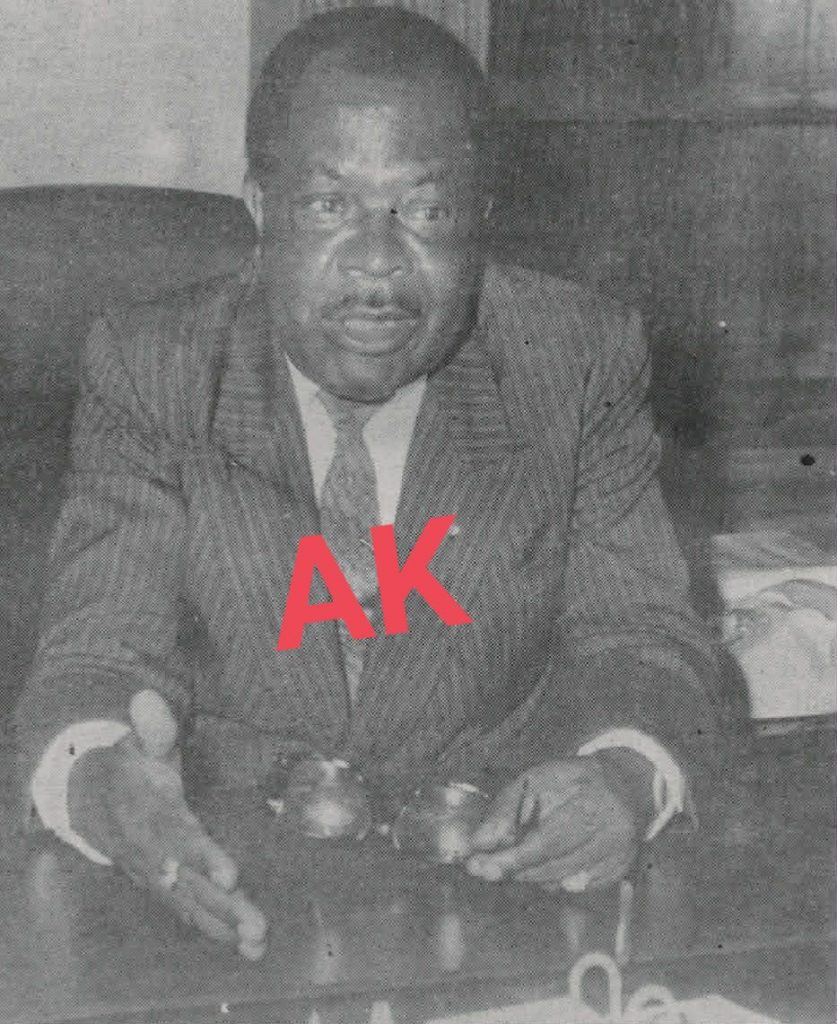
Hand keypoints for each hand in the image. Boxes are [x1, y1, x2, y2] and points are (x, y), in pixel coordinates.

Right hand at [67, 690, 267, 958]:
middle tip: (257, 926)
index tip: (229, 876)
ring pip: (191, 905)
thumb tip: (148, 698)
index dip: (203, 858)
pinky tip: (243, 945)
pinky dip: (214, 930)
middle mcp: (155, 853)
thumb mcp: (138, 742)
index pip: (180, 839)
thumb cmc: (128, 766)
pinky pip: (187, 912)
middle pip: (191, 884)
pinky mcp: (162, 887)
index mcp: (153, 815)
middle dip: (224, 907)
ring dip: (224, 926)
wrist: (89, 799)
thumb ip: (152, 726)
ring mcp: (157, 875)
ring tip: (258, 943)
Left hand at [466, 754, 650, 889]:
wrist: (626, 783)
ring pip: (562, 880)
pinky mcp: (620, 871)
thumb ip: (506, 809)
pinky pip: (577, 887)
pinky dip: (554, 879)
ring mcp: (619, 856)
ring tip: (510, 861)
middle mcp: (611, 833)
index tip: (480, 866)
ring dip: (530, 875)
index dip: (513, 857)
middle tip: (481, 867)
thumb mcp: (536, 780)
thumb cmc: (574, 779)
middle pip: (553, 866)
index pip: (547, 841)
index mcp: (591, 802)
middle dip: (514, 869)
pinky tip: (544, 864)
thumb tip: (478, 843)